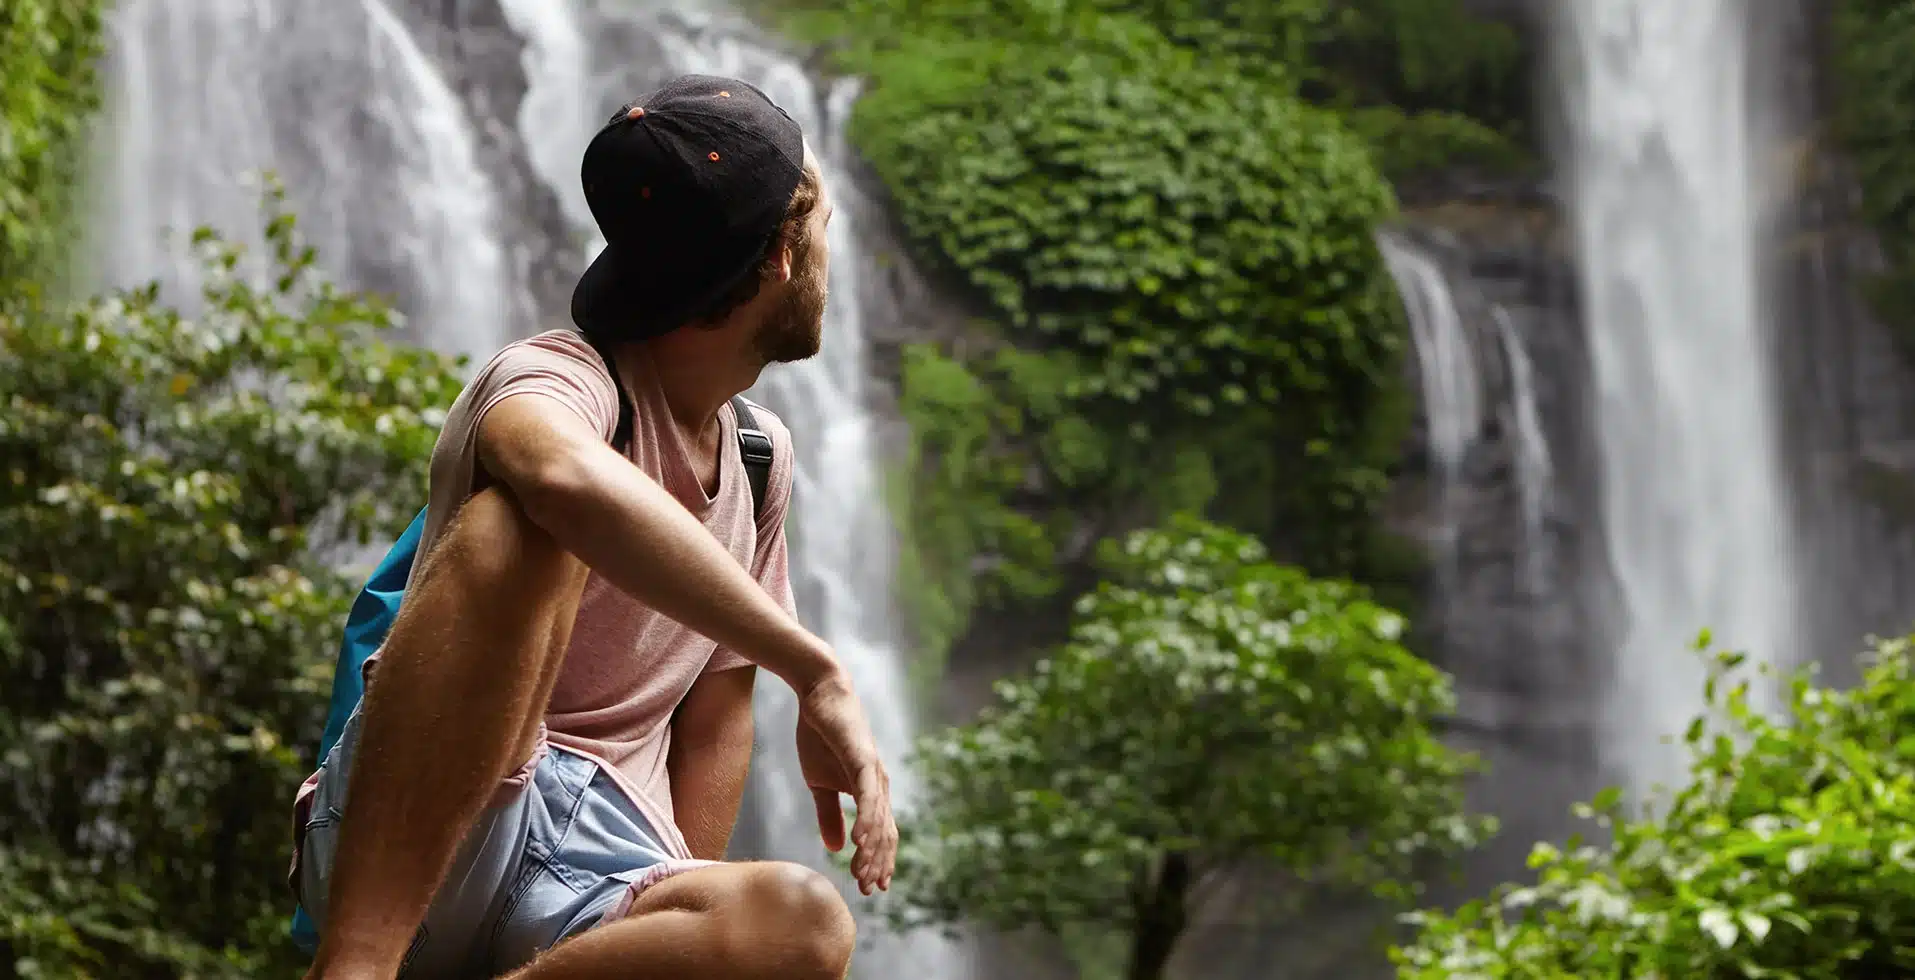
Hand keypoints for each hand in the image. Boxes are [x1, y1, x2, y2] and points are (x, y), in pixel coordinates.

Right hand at [794, 668, 895, 894]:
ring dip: (873, 849)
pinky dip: (867, 819)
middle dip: (877, 863)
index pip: (880, 834)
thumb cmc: (821, 737)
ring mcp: (873, 771)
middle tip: (868, 889)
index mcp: (870, 792)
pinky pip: (867, 793)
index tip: (869, 888)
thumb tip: (835, 847)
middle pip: (884, 832)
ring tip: (865, 874)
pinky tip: (861, 841)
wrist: (818, 696)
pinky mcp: (862, 758)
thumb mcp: (819, 783)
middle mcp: (879, 784)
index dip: (877, 861)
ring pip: (878, 818)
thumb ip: (829, 815)